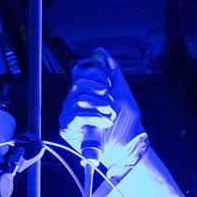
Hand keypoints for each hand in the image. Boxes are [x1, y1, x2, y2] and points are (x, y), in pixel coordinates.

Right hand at [59, 48, 148, 177]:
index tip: (109, 89)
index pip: (80, 74)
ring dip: (99, 107)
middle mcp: (74, 102)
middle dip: (99, 94)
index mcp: (85, 92)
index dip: (96, 78)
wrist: (129, 145)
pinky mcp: (67, 128)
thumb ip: (112, 70)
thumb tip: (100, 51)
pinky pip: (75, 115)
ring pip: (78, 100)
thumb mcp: (122, 91)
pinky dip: (93, 117)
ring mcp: (69, 115)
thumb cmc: (126, 121)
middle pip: (78, 86)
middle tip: (111, 105)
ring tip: (110, 116)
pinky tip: (105, 122)